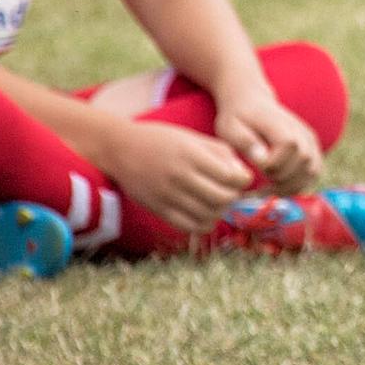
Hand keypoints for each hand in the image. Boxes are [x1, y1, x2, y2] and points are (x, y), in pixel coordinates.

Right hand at [102, 117, 255, 235]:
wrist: (120, 148)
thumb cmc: (163, 140)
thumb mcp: (194, 138)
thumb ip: (221, 154)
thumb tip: (243, 175)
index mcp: (192, 155)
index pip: (230, 177)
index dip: (243, 180)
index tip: (242, 178)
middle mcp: (179, 176)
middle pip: (222, 198)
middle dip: (233, 197)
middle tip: (231, 191)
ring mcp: (167, 195)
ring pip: (208, 215)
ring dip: (220, 211)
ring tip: (217, 202)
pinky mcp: (157, 209)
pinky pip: (188, 226)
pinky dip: (203, 223)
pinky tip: (204, 213)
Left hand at [208, 83, 322, 195]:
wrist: (252, 103)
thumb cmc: (237, 118)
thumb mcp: (230, 127)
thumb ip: (246, 142)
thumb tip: (263, 159)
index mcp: (281, 123)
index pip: (289, 146)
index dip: (273, 164)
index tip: (254, 169)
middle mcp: (301, 131)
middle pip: (303, 162)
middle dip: (280, 179)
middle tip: (258, 184)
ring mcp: (310, 141)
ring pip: (311, 171)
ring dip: (289, 186)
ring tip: (267, 188)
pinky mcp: (313, 149)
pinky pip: (314, 173)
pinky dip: (298, 185)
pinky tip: (278, 186)